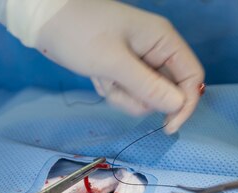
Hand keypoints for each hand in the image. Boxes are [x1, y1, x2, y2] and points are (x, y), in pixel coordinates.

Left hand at [35, 0, 204, 133]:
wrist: (46, 21)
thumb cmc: (79, 33)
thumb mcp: (113, 63)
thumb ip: (147, 86)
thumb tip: (178, 105)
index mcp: (162, 40)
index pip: (191, 77)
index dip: (185, 104)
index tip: (168, 127)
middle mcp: (155, 50)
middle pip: (167, 91)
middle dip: (141, 99)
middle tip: (116, 88)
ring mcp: (139, 61)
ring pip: (145, 96)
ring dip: (124, 96)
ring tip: (103, 79)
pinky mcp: (123, 69)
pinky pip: (128, 92)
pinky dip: (113, 92)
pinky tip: (98, 78)